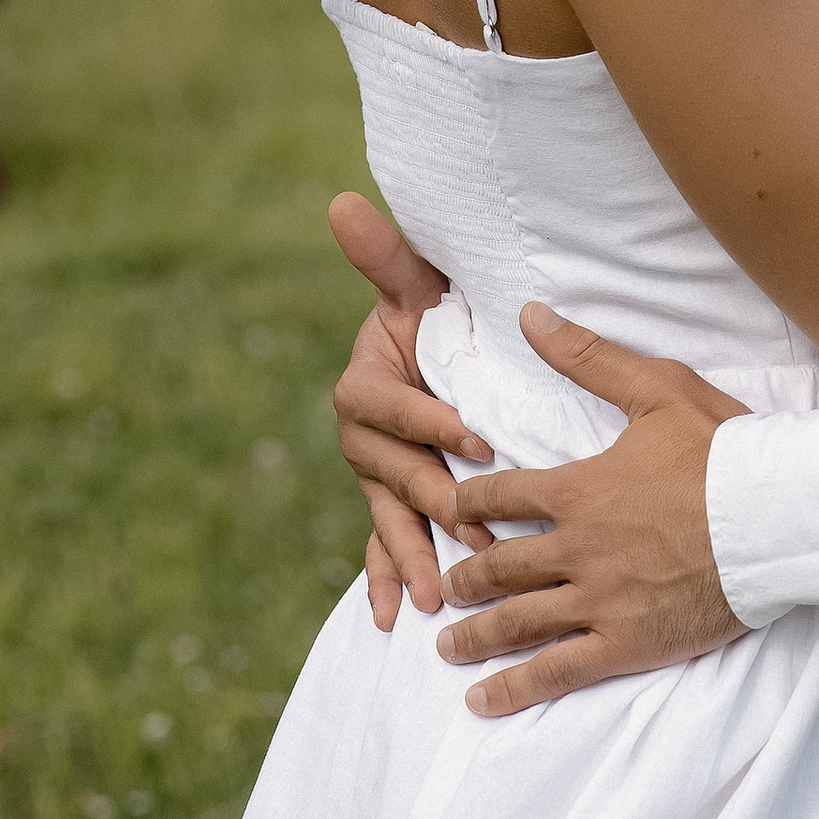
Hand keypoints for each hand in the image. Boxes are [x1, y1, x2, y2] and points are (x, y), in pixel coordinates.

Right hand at [327, 191, 492, 626]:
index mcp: (364, 383)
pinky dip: (385, 580)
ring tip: (434, 595)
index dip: (428, 420)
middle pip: (392, 474)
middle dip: (434, 503)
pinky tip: (393, 618)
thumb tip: (341, 201)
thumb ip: (384, 255)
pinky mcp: (391, 505)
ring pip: (389, 519)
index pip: (389, 407)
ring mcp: (375, 476)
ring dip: (410, 557)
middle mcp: (362, 435)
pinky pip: (383, 547)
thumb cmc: (433, 313)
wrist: (441, 348)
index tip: (476, 436)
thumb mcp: (415, 285)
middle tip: (477, 530)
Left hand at [435, 309, 749, 715]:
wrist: (779, 516)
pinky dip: (514, 689)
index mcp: (578, 488)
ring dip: (475, 633)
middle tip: (447, 585)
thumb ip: (588, 357)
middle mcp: (576, 548)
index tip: (450, 509)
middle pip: (501, 564)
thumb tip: (530, 315)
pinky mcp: (627, 643)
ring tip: (446, 645)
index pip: (502, 495)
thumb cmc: (726, 449)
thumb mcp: (658, 389)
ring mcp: (599, 600)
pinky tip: (481, 702)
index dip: (469, 501)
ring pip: (518, 620)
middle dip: (467, 574)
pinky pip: (558, 670)